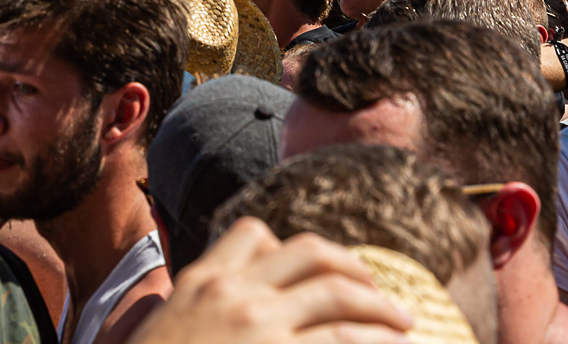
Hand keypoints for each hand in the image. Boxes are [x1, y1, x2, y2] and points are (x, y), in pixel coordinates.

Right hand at [130, 218, 412, 343]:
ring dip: (380, 309)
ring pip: (339, 295)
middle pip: (310, 254)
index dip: (289, 247)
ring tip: (403, 324)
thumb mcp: (164, 328)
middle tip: (378, 291)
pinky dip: (375, 343)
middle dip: (354, 268)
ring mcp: (259, 326)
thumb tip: (223, 309)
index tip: (315, 269)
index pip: (253, 234)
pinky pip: (343, 342)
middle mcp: (233, 293)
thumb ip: (194, 308)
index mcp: (201, 281)